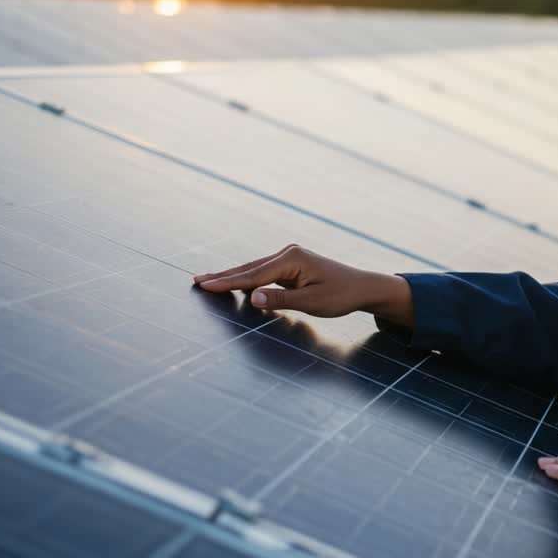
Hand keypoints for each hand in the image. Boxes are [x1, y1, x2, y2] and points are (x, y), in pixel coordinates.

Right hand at [192, 244, 412, 323]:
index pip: (253, 274)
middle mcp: (288, 254)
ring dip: (232, 277)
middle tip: (195, 281)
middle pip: (249, 268)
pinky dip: (246, 279)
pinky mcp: (291, 266)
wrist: (362, 288)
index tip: (204, 285)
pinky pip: (263, 274)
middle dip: (223, 276)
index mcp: (292, 259)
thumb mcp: (312, 302)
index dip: (227, 282)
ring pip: (254, 270)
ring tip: (206, 281)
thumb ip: (281, 300)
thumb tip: (252, 297)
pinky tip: (232, 284)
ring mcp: (289, 259)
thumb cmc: (341, 296)